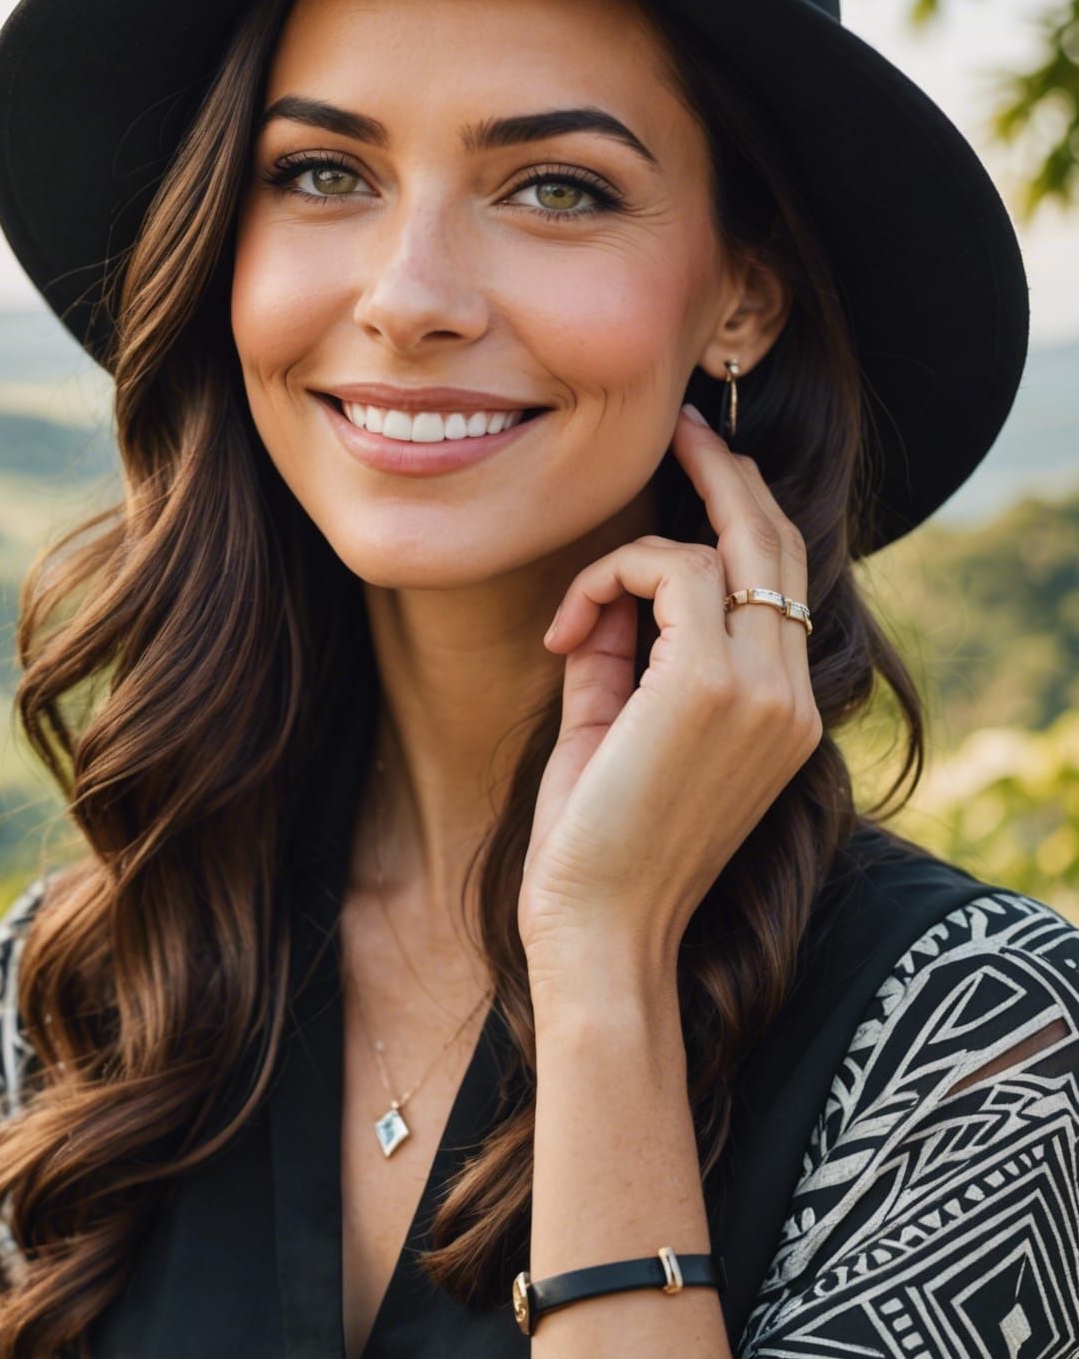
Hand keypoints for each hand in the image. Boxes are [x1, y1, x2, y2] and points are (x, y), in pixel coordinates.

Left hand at [519, 403, 822, 1007]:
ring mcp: (765, 688)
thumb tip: (609, 593)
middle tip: (682, 423)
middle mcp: (793, 695)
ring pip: (717, 550)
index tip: (693, 466)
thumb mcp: (615, 732)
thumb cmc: (598, 848)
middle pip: (776, 542)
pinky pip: (669, 569)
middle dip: (725, 473)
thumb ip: (624, 656)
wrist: (598, 934)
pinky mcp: (713, 682)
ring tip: (569, 624)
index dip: (743, 515)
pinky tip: (564, 634)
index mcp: (785, 713)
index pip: (781, 583)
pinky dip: (608, 578)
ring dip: (628, 561)